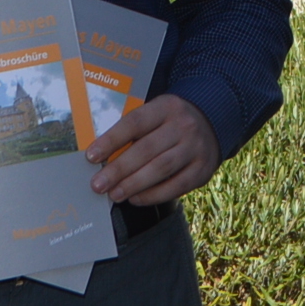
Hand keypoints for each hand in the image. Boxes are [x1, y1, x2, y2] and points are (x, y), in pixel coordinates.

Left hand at [86, 93, 221, 207]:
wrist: (212, 122)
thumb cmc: (170, 121)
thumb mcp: (156, 113)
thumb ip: (133, 131)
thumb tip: (101, 157)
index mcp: (166, 107)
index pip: (135, 123)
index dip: (111, 140)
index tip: (91, 156)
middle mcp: (184, 126)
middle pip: (146, 149)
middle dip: (119, 169)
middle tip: (98, 185)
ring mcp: (196, 148)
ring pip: (161, 169)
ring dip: (133, 184)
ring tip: (114, 194)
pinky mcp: (203, 169)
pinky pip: (176, 186)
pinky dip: (153, 195)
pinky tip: (136, 198)